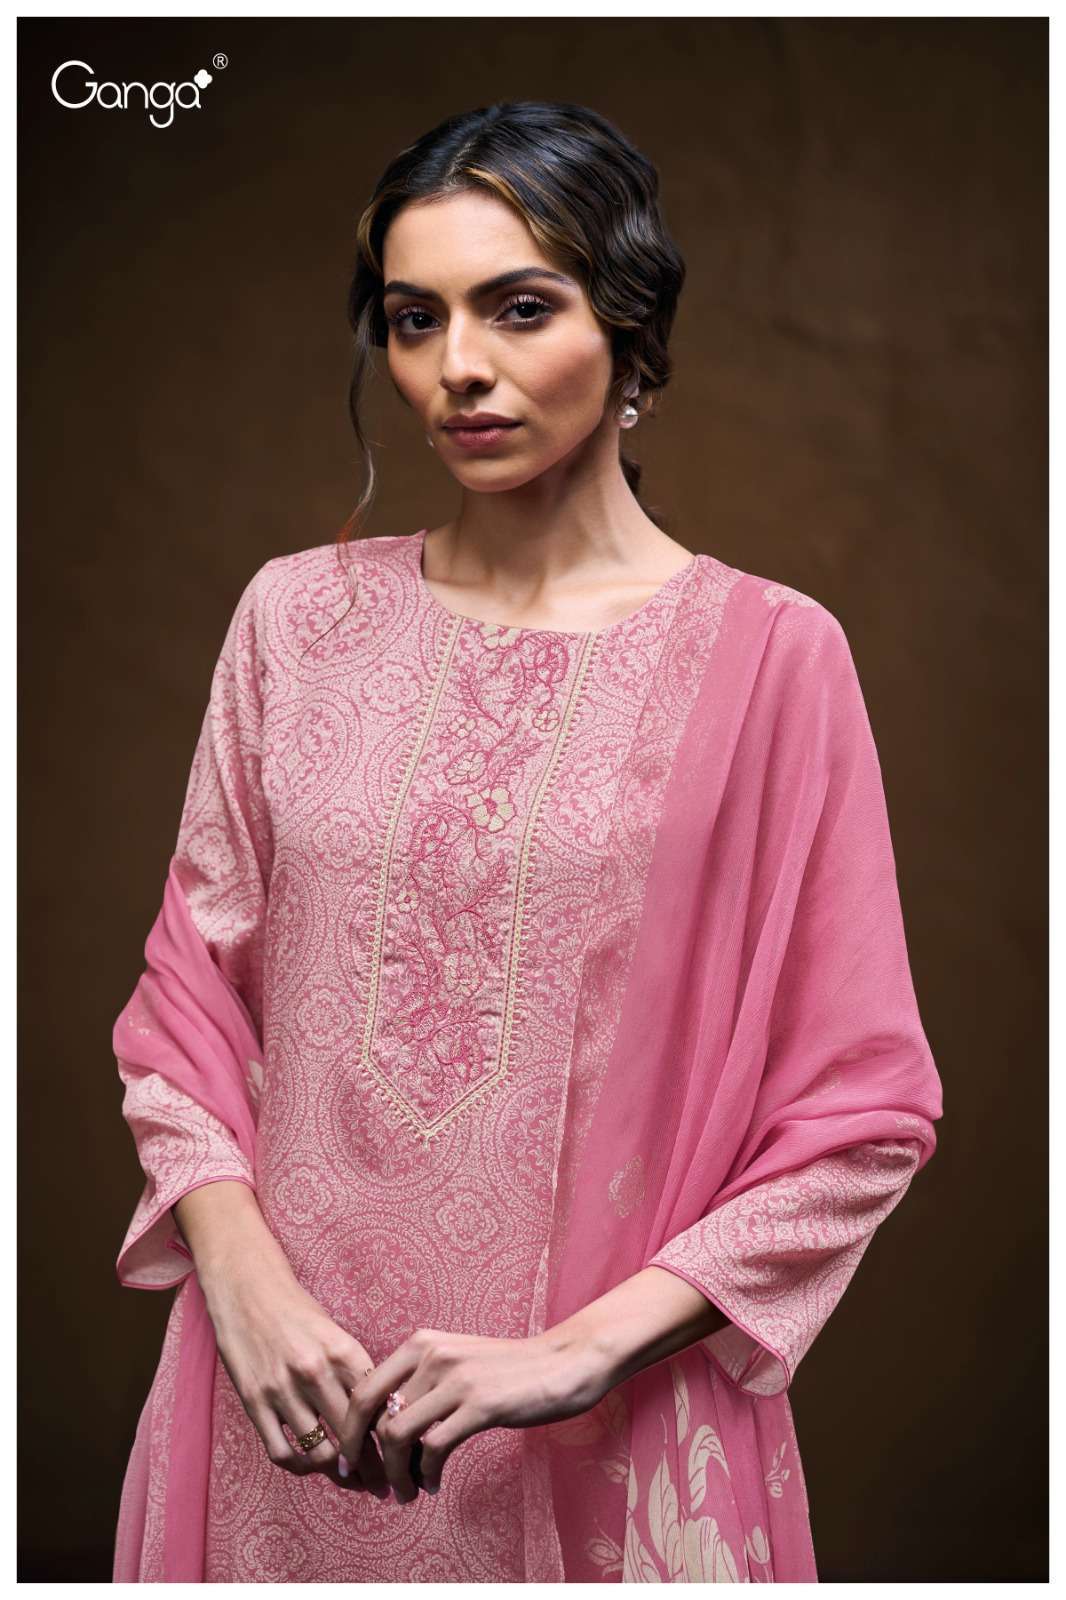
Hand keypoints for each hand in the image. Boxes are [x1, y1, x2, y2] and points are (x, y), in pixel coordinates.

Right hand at [192, 1217, 392, 1499]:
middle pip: (355, 1437)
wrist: (248, 1289)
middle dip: (373, 1468)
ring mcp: (283, 1389)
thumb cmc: (298, 1313)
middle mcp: (315, 1371)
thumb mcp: (335, 1334)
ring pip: (320, 1452)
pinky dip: (300, 1467)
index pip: (379, 1408)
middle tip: (383, 1484)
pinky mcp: (254, 1401)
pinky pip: (282, 1452)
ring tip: (352, 1481)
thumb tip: (383, 1417)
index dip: (395, 1439)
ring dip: (340, 1473)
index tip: (404, 1457)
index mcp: (343, 1350)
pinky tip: (311, 1466)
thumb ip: (355, 1372)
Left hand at [337, 1325, 609, 1502]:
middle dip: (364, 1457)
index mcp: (421, 1343)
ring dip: (395, 1474)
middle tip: (374, 1486)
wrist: (564, 1361)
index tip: (351, 1463)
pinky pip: (433, 1448)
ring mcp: (456, 1378)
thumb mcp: (456, 1362)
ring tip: (406, 1492)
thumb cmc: (509, 1369)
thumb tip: (383, 1428)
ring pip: (398, 1435)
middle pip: (373, 1415)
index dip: (350, 1431)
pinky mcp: (481, 1404)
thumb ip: (420, 1383)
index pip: (364, 1388)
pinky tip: (433, 1485)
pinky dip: (426, 1475)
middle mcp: (432, 1354)